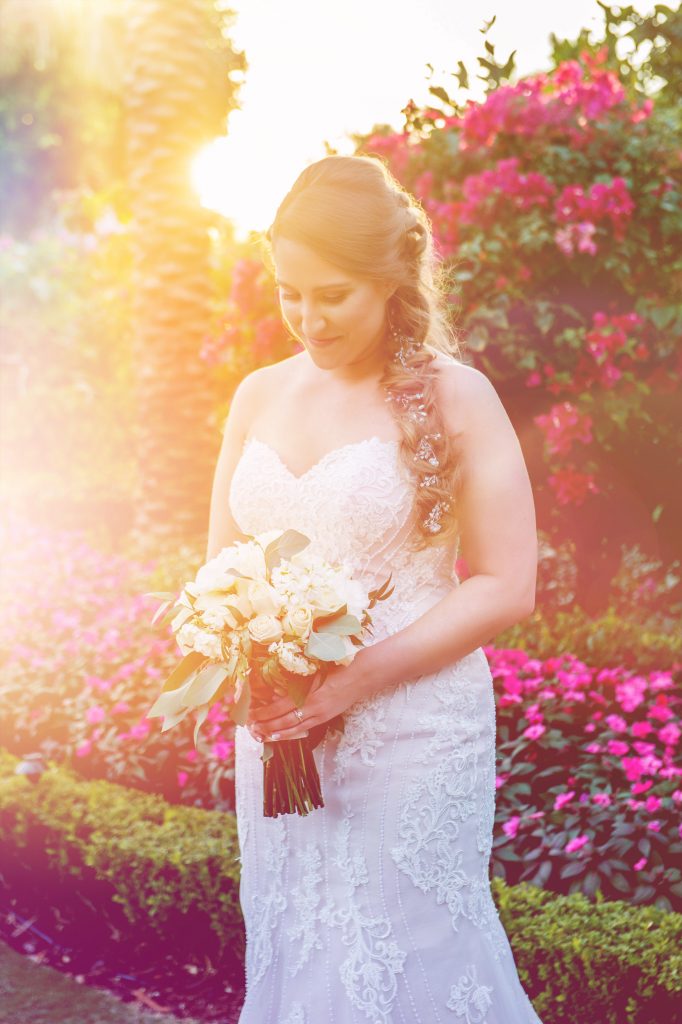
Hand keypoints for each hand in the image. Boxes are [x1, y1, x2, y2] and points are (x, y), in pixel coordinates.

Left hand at [246, 661, 366, 742]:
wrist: (362, 675)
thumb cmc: (339, 667)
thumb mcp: (315, 670)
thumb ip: (296, 681)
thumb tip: (275, 690)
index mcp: (309, 693)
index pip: (280, 706)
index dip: (264, 712)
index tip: (250, 714)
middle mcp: (313, 707)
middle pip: (284, 719)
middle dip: (265, 724)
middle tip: (250, 726)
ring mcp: (320, 714)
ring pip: (293, 727)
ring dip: (275, 731)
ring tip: (260, 734)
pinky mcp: (326, 717)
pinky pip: (304, 728)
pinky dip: (290, 733)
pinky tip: (279, 736)